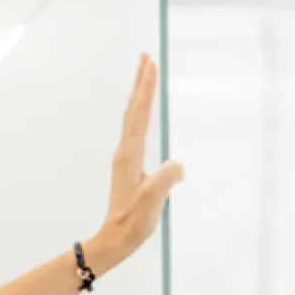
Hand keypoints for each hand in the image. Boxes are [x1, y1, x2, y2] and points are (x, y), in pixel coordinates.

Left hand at [87, 54, 184, 274]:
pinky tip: (142, 113)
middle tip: (145, 56)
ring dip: (139, 95)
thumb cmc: (133, 221)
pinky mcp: (130, 165)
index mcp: (129, 155)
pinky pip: (135, 130)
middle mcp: (125, 151)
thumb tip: (178, 165)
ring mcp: (126, 157)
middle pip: (133, 109)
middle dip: (141, 82)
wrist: (115, 238)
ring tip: (145, 75)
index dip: (146, 89)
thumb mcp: (153, 200)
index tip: (151, 64)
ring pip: (132, 118)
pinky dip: (140, 113)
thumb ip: (166, 179)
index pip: (139, 114)